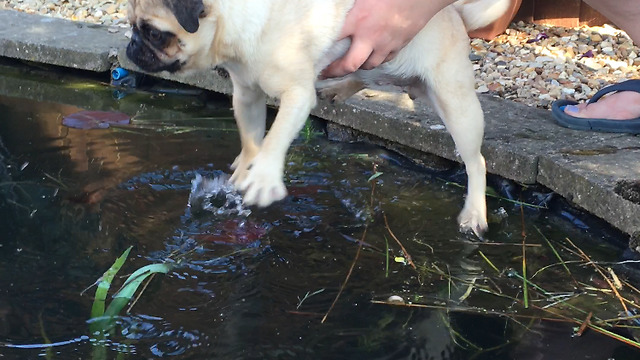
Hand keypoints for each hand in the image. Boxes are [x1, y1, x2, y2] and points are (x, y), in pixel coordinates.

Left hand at [322, 0, 453, 77]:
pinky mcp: (399, 45)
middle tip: (327, 72)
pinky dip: (377, 59)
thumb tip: (337, 3)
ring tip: (350, 62)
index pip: (332, 40)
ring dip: (358, 65)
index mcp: (358, 18)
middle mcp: (370, 36)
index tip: (314, 55)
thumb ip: (349, 3)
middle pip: (349, 64)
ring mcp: (386, 43)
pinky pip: (385, 59)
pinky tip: (373, 54)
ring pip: (368, 65)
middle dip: (336, 71)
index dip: (321, 51)